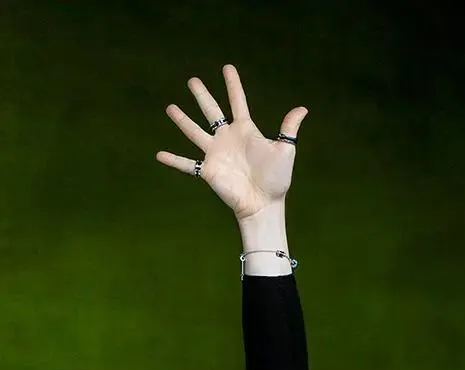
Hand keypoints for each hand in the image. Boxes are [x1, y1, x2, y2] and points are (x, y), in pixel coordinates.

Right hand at [156, 64, 308, 221]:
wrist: (263, 204)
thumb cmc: (276, 180)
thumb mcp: (285, 150)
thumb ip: (288, 129)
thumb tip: (302, 108)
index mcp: (245, 130)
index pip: (238, 102)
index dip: (233, 85)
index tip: (227, 67)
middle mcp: (228, 139)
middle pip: (212, 111)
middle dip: (202, 95)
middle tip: (192, 80)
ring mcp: (216, 154)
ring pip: (195, 132)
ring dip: (182, 121)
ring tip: (170, 107)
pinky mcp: (208, 170)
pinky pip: (187, 165)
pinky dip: (173, 160)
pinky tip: (159, 155)